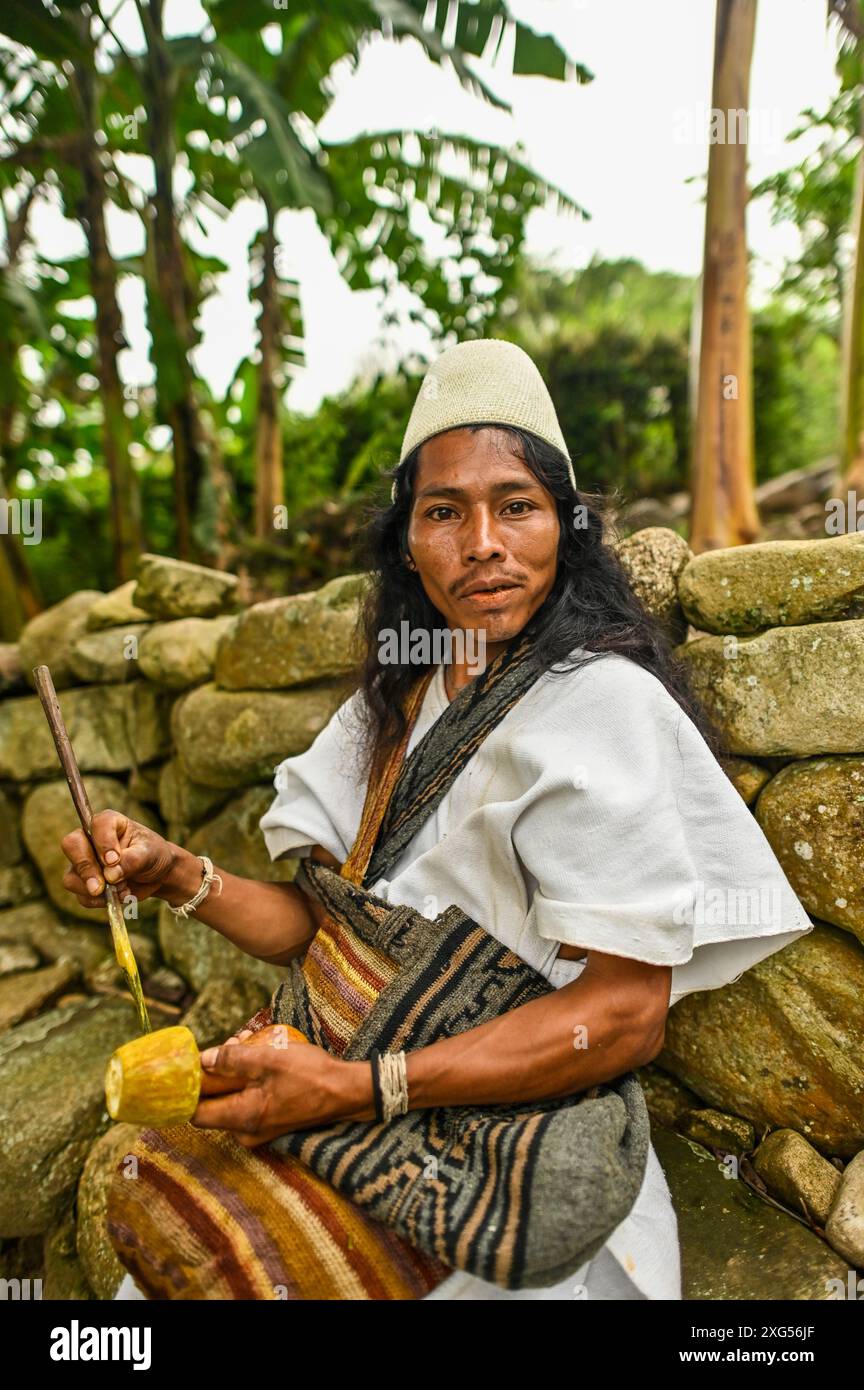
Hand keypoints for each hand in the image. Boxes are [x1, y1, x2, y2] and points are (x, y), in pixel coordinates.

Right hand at [60, 808, 177, 909]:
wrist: (155, 874)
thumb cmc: (152, 854)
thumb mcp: (150, 853)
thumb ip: (132, 860)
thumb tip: (110, 875)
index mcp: (109, 823)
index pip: (97, 825)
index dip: (103, 843)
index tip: (114, 859)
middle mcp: (90, 839)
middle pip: (72, 846)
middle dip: (86, 868)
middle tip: (100, 886)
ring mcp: (83, 862)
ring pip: (71, 877)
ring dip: (94, 890)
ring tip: (122, 890)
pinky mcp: (84, 884)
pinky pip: (82, 896)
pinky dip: (99, 901)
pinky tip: (118, 897)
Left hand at [191, 1028, 373, 1146]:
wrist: (347, 1092)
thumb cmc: (310, 1076)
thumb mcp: (268, 1060)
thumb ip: (231, 1060)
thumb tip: (202, 1061)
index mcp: (241, 1118)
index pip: (195, 1112)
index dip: (189, 1088)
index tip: (192, 1064)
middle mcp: (246, 1130)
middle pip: (215, 1101)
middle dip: (218, 1069)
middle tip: (233, 1042)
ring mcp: (259, 1128)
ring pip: (233, 1096)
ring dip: (235, 1069)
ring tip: (250, 1040)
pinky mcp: (271, 1120)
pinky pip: (249, 1099)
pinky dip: (250, 1078)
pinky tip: (262, 1054)